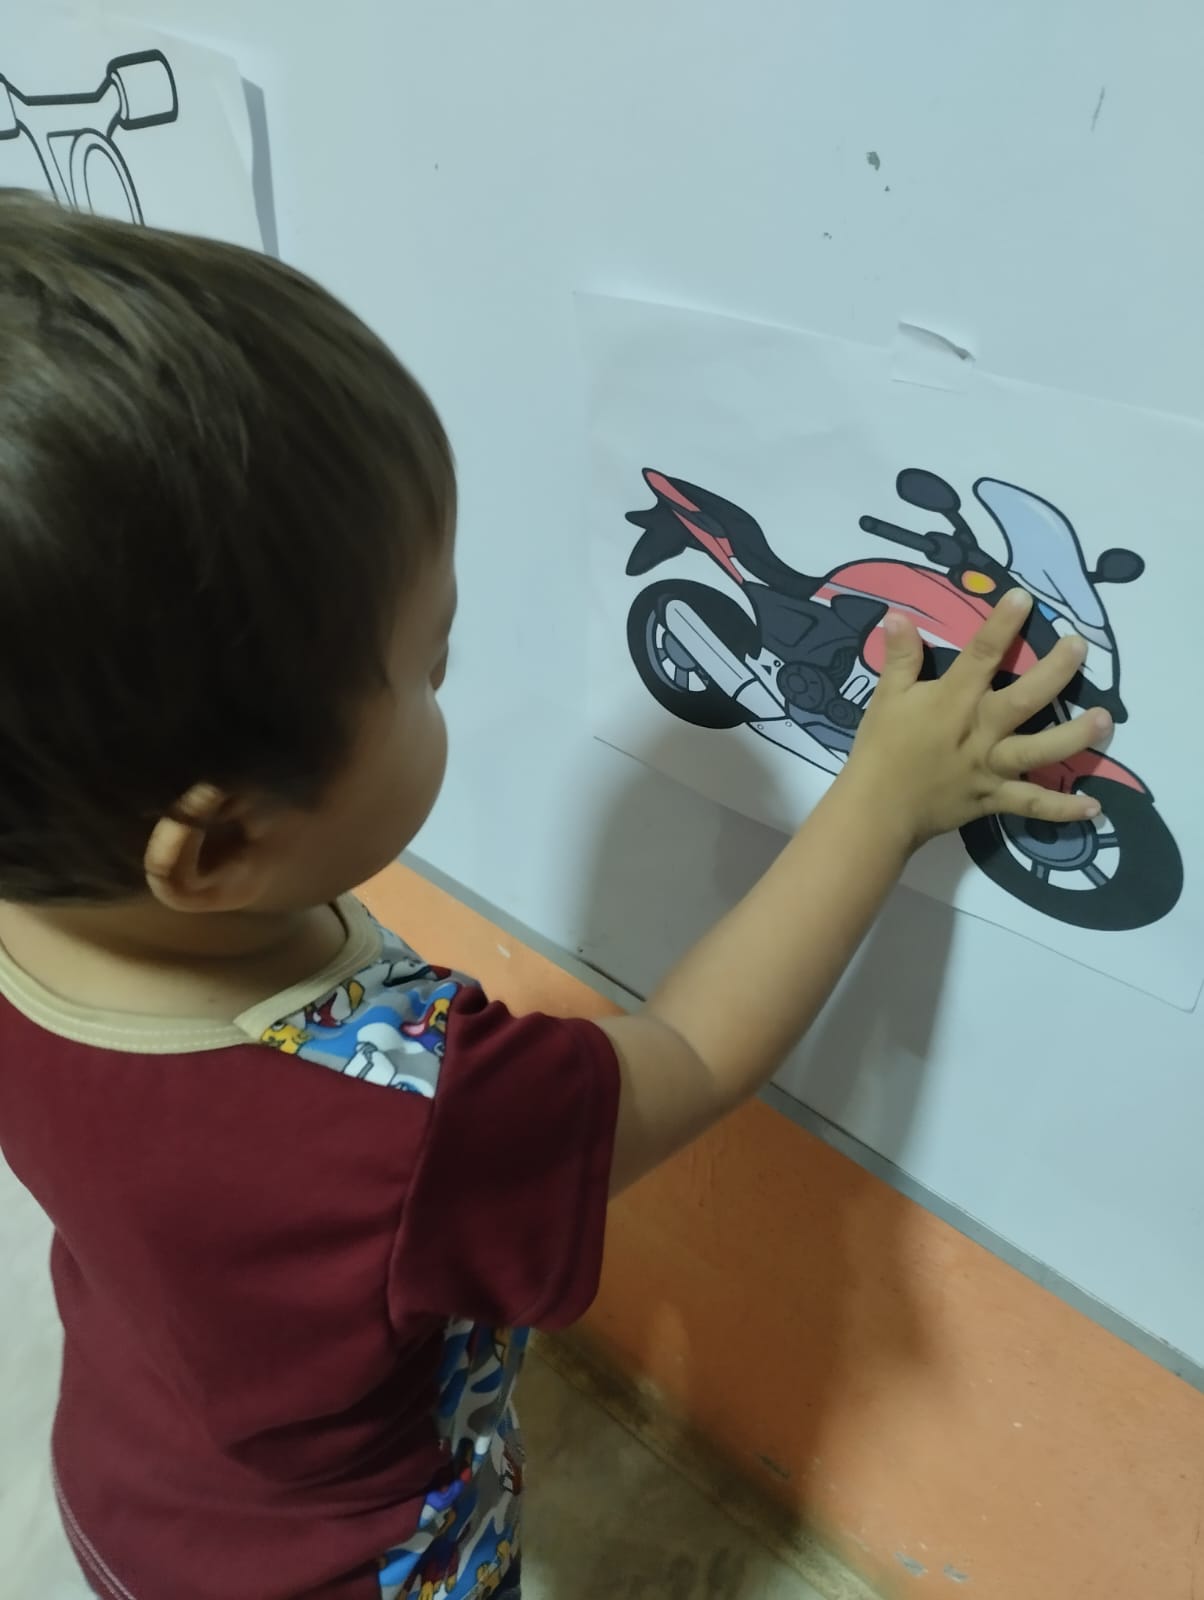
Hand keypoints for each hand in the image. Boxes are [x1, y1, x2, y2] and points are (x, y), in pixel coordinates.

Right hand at [844, 588, 1108, 851]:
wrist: (877, 810)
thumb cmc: (881, 750)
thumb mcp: (887, 698)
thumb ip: (900, 658)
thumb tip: (898, 615)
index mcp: (953, 702)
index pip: (981, 655)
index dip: (1002, 625)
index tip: (1023, 599)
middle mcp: (980, 731)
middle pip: (1025, 699)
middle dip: (1055, 672)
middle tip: (1080, 647)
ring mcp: (991, 767)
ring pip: (1039, 750)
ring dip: (1073, 736)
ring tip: (1104, 721)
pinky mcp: (994, 798)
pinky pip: (1032, 804)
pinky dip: (1062, 809)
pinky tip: (1093, 806)